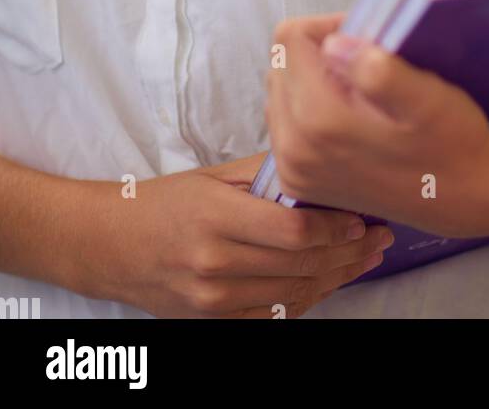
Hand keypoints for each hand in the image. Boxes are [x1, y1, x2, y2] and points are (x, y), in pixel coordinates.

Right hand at [80, 150, 394, 317]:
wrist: (108, 246)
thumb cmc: (163, 202)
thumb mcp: (213, 175)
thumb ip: (265, 173)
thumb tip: (317, 166)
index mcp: (217, 217)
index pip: (294, 230)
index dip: (337, 227)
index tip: (362, 216)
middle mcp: (215, 263)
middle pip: (302, 264)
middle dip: (349, 252)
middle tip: (380, 236)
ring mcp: (214, 299)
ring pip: (295, 294)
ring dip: (338, 277)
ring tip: (366, 258)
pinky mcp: (213, 321)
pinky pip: (275, 314)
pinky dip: (308, 298)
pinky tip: (330, 280)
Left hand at [265, 13, 488, 239]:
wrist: (461, 199)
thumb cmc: (452, 141)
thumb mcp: (429, 98)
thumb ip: (379, 70)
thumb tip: (332, 44)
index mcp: (319, 120)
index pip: (291, 38)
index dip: (330, 26)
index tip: (367, 40)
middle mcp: (294, 148)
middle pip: (280, 62)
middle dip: (319, 52)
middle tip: (367, 65)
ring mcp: (292, 169)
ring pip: (279, 90)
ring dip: (311, 78)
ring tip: (359, 92)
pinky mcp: (297, 182)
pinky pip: (283, 121)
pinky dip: (308, 107)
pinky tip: (347, 116)